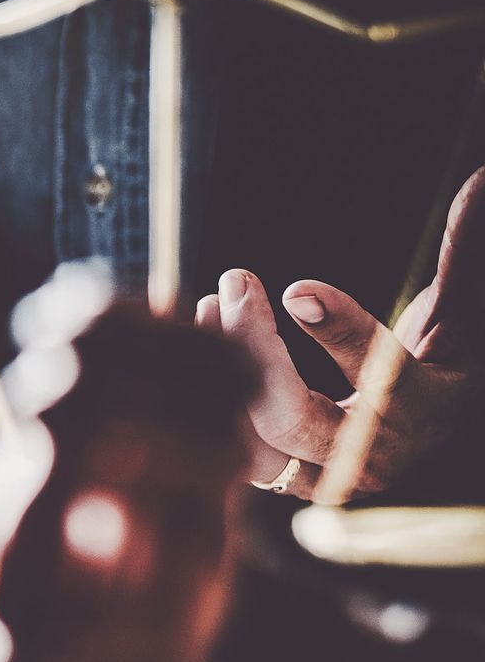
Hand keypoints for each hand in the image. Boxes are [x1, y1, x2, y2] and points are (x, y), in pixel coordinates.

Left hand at [196, 169, 484, 499]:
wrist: (429, 432)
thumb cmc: (444, 362)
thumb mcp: (456, 315)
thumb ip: (457, 259)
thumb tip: (476, 183)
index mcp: (418, 416)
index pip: (377, 379)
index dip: (339, 332)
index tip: (297, 288)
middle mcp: (365, 462)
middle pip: (289, 417)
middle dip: (253, 344)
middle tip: (236, 279)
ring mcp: (316, 478)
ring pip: (248, 438)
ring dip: (219, 370)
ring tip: (209, 302)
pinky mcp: (279, 478)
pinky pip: (231, 444)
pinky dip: (208, 393)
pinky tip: (203, 330)